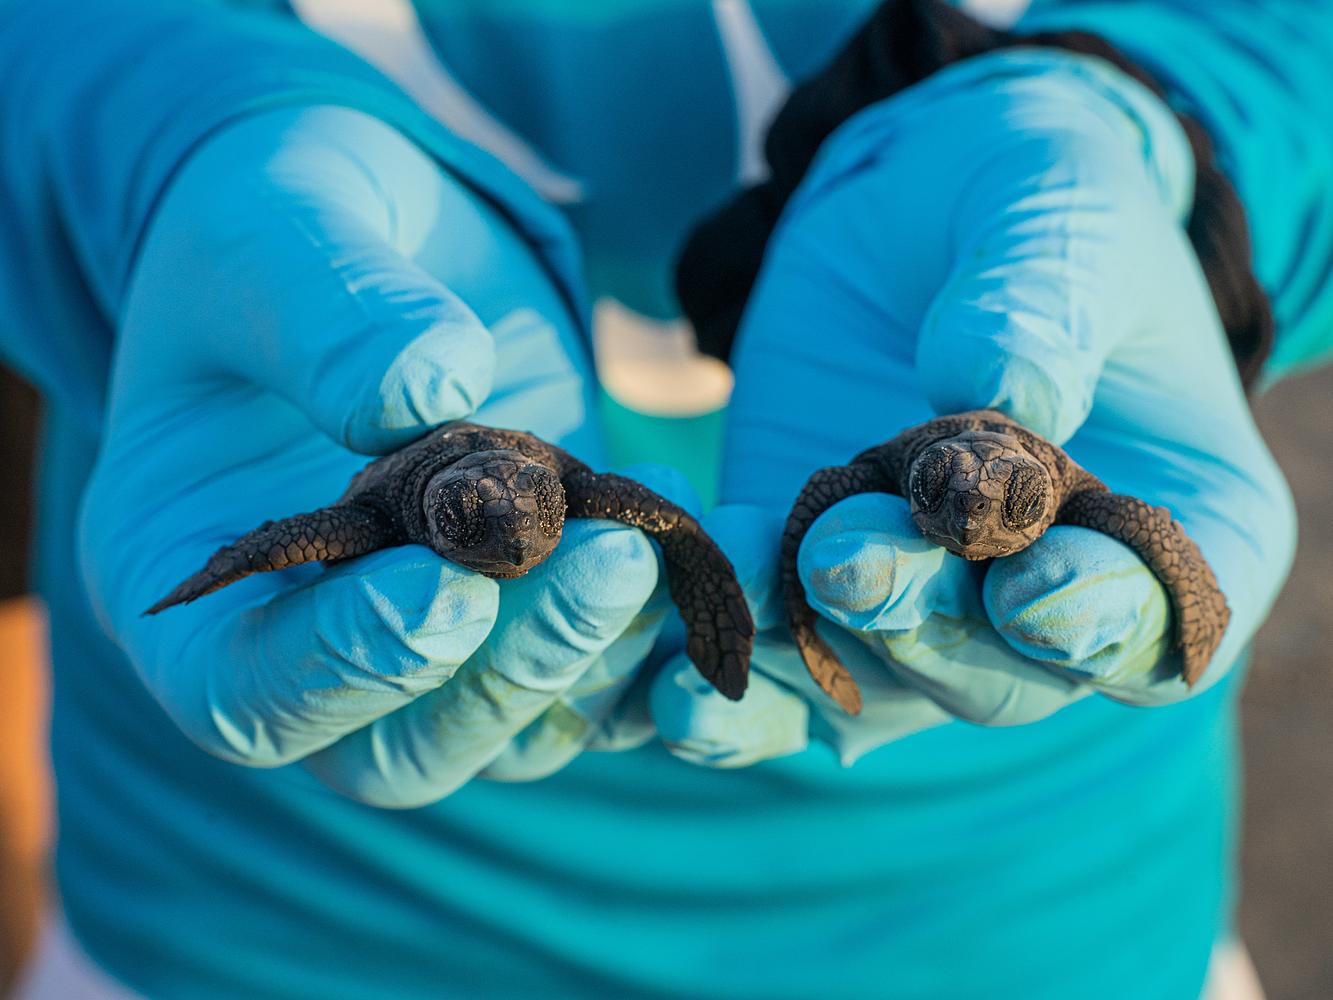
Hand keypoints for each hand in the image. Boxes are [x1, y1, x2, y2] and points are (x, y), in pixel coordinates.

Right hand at [80, 106, 672, 804]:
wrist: (381, 233)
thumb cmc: (283, 226)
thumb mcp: (276, 232)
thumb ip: (328, 313)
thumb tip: (426, 392)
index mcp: (198, 576)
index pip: (241, 692)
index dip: (340, 667)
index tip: (444, 587)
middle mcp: (314, 645)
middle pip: (401, 749)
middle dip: (506, 674)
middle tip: (601, 565)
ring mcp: (436, 643)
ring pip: (520, 730)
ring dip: (599, 655)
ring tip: (655, 541)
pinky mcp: (536, 612)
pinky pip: (606, 677)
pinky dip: (660, 629)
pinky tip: (694, 523)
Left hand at [661, 50, 1294, 764]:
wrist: (919, 206)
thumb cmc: (1028, 199)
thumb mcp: (1052, 213)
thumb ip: (1042, 301)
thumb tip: (1006, 387)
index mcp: (1169, 515)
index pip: (1161, 610)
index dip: (1106, 618)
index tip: (1032, 595)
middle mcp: (1051, 589)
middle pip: (1007, 666)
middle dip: (924, 624)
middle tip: (850, 567)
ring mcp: (930, 597)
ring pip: (878, 676)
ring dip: (801, 657)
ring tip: (724, 625)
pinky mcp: (814, 578)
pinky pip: (777, 648)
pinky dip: (725, 661)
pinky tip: (664, 677)